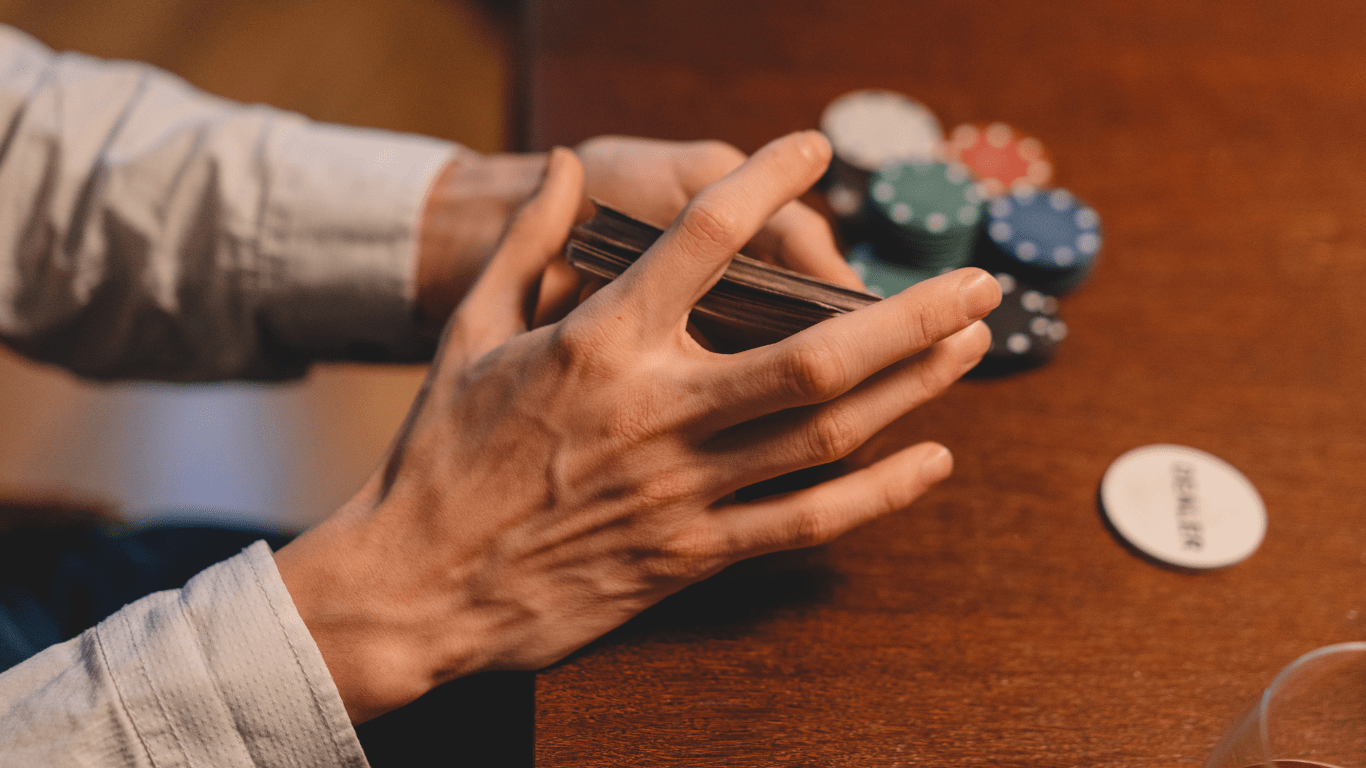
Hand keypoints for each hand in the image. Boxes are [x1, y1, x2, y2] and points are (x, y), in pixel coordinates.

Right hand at [275, 133, 998, 723]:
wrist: (415, 585)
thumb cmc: (438, 455)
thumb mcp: (465, 334)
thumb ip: (525, 243)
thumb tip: (567, 165)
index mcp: (598, 342)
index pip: (704, 237)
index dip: (768, 180)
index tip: (812, 146)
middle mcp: (655, 410)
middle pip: (815, 353)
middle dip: (911, 315)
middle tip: (976, 281)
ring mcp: (681, 489)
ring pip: (826, 434)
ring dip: (913, 387)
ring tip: (972, 346)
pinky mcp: (690, 555)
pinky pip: (803, 524)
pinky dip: (877, 495)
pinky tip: (930, 463)